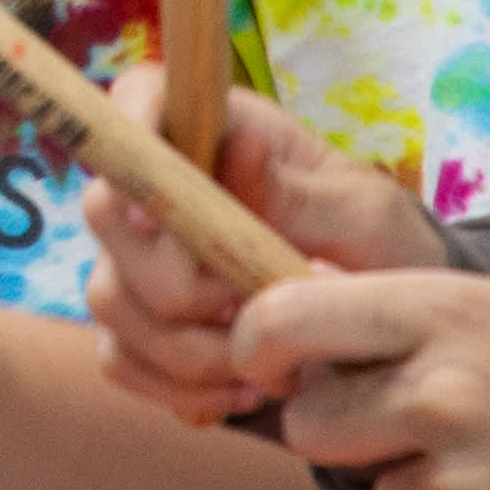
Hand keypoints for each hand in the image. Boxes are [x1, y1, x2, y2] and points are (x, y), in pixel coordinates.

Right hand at [82, 68, 448, 420]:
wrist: (384, 326)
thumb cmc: (382, 249)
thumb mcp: (364, 215)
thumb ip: (295, 190)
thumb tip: (236, 147)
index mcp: (211, 123)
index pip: (136, 99)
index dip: (132, 151)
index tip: (158, 221)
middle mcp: (157, 181)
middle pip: (104, 214)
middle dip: (180, 285)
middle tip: (257, 311)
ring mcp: (136, 255)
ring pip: (108, 299)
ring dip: (188, 350)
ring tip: (266, 367)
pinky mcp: (136, 323)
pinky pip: (119, 359)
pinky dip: (179, 388)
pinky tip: (243, 390)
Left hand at [231, 271, 489, 489]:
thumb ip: (424, 319)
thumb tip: (325, 328)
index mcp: (446, 317)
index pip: (286, 322)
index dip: (260, 344)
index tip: (267, 360)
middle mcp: (442, 400)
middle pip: (311, 428)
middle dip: (342, 429)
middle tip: (404, 422)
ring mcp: (467, 489)